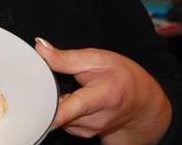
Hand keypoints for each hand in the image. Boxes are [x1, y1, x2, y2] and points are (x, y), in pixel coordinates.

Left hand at [35, 38, 171, 143]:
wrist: (141, 103)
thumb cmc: (122, 77)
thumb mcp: (98, 59)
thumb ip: (66, 57)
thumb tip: (40, 47)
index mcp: (103, 96)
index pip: (75, 107)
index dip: (56, 111)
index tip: (40, 111)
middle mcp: (96, 119)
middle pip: (58, 110)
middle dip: (47, 95)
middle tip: (50, 80)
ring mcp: (88, 130)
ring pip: (57, 115)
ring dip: (54, 101)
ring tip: (68, 88)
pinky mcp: (82, 134)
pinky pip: (61, 120)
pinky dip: (60, 108)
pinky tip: (70, 99)